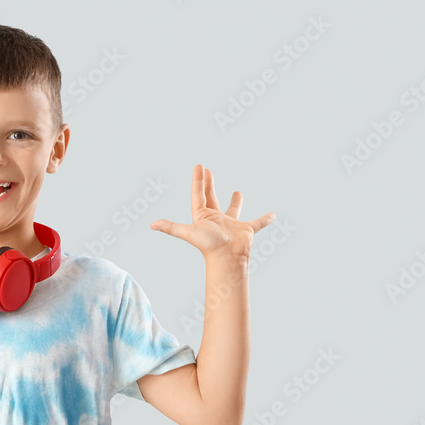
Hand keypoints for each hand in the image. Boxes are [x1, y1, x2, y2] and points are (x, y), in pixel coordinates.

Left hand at [149, 164, 274, 260]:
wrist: (227, 259)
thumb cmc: (208, 246)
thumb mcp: (188, 232)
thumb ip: (171, 227)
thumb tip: (152, 225)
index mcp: (203, 216)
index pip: (198, 194)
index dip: (198, 180)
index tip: (199, 166)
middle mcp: (216, 219)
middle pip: (211, 197)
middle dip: (208, 184)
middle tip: (208, 170)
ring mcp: (231, 224)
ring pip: (233, 209)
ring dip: (236, 201)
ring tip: (238, 192)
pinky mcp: (246, 230)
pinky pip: (257, 223)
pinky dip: (264, 220)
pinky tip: (272, 215)